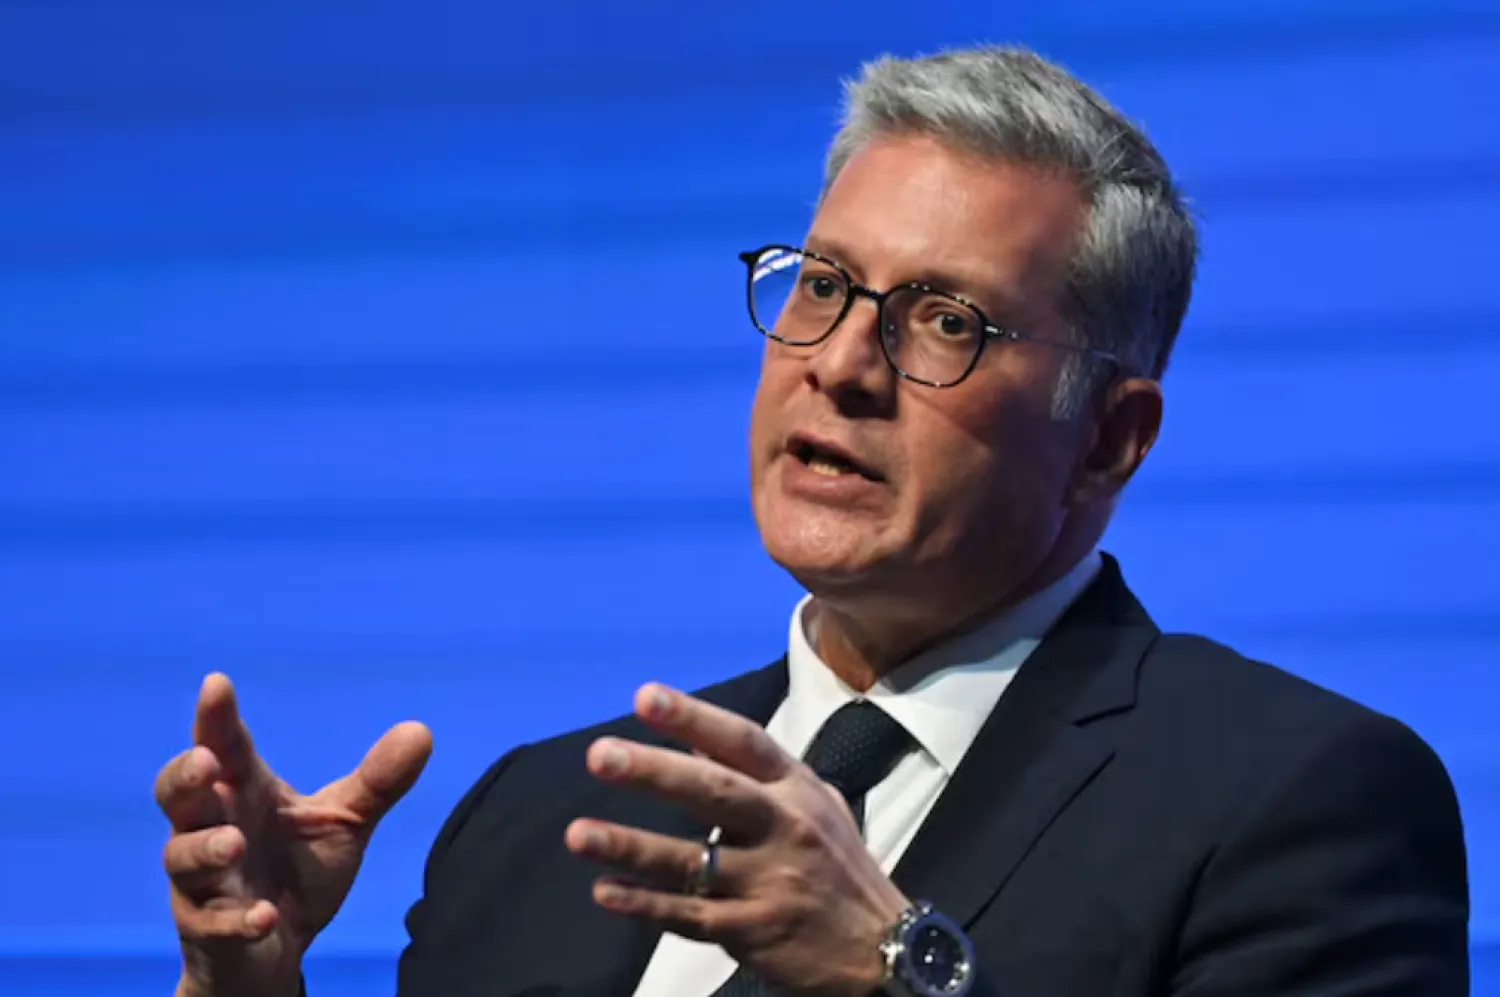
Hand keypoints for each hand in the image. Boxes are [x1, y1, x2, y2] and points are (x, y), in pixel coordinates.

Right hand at [155, 673, 431, 996]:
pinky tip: (265, 916)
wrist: (277, 950)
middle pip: (178, 794)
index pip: (224, 747)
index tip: (217, 683)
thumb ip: (377, 781)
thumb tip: (421, 730)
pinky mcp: (206, 929)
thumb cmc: (298, 870)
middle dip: (184, 776)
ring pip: (181, 857)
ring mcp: (201, 881)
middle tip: (206, 760)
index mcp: (244, 792)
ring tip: (235, 843)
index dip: (216, 718)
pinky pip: (211, 924)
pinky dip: (237, 919)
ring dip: (205, 848)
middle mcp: (212, 827)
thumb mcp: (343, 822)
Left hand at [564, 684, 908, 996]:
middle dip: (653, 772)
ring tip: (578, 834)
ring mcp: (768, 882)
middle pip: (712, 793)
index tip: (644, 697)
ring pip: (689, 860)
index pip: (741, 742)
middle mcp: (784, 828)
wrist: (885, 950)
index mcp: (795, 789)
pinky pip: (688, 916)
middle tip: (600, 755)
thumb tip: (688, 740)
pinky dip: (645, 905)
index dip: (692, 718)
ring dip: (630, 846)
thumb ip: (755, 774)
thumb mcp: (813, 806)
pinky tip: (605, 891)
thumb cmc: (839, 869)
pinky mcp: (753, 932)